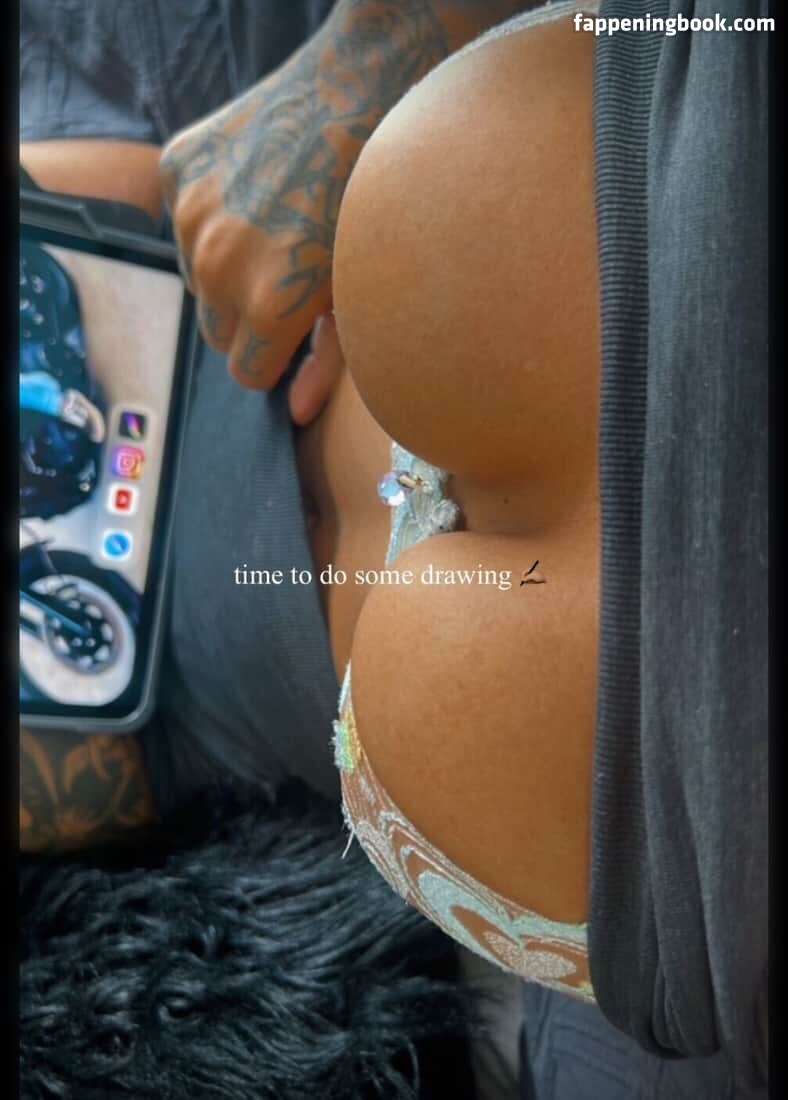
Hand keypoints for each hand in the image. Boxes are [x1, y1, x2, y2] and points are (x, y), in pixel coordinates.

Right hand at [159, 0, 451, 421]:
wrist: (364, 90)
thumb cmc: (379, 204)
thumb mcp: (365, 292)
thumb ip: (328, 362)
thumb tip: (294, 413)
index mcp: (269, 306)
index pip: (245, 372)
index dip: (273, 358)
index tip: (292, 334)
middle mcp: (217, 265)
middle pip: (217, 331)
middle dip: (247, 319)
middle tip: (288, 279)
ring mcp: (192, 212)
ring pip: (195, 278)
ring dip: (225, 269)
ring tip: (275, 228)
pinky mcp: (178, 166)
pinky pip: (181, 220)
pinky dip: (209, 215)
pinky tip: (255, 189)